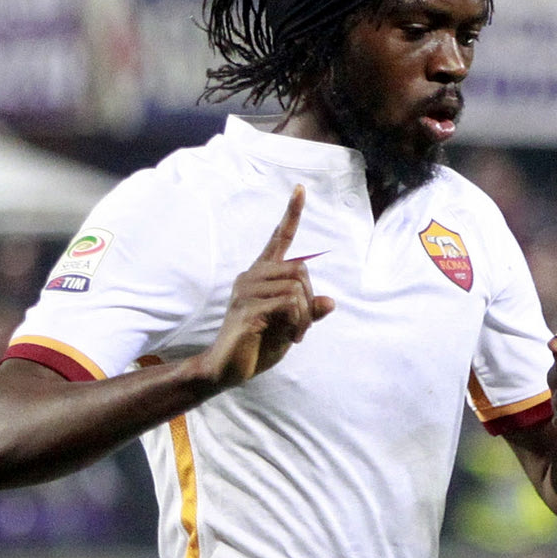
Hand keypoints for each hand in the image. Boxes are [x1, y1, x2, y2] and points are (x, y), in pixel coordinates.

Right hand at [200, 185, 335, 389]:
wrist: (227, 368)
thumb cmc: (258, 344)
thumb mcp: (290, 326)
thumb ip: (307, 312)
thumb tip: (330, 302)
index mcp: (261, 276)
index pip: (278, 239)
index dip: (291, 214)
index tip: (300, 189)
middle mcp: (251, 277)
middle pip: (300, 269)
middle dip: (310, 300)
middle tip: (303, 327)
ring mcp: (246, 292)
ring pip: (297, 288)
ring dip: (305, 316)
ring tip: (295, 335)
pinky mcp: (247, 309)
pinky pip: (289, 304)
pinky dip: (298, 323)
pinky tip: (290, 338)